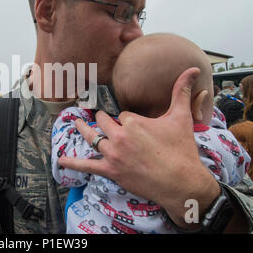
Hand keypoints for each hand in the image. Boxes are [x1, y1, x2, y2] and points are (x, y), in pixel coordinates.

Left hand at [58, 67, 219, 228]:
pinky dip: (72, 163)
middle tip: (101, 118)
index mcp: (133, 121)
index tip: (134, 125)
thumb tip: (192, 69)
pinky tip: (61, 160)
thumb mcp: (182, 118)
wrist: (182, 183)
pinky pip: (87, 166)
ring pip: (92, 138)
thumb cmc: (182, 150)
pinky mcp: (111, 171)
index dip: (128, 120)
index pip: (122, 114)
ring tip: (76, 123)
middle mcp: (119, 136)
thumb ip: (182, 92)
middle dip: (104, 120)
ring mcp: (113, 154)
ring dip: (84, 130)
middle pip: (103, 122)